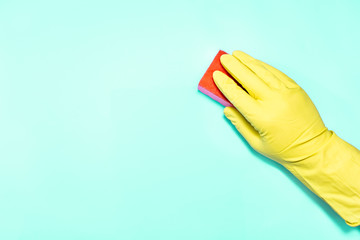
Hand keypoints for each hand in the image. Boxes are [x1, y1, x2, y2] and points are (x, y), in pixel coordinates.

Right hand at [213, 51, 331, 163]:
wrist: (313, 148)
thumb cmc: (282, 150)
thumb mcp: (256, 143)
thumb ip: (239, 124)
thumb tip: (227, 108)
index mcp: (261, 117)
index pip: (237, 95)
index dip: (225, 84)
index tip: (216, 75)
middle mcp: (273, 100)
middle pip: (248, 78)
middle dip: (234, 66)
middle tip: (224, 58)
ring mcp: (286, 92)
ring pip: (263, 71)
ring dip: (248, 62)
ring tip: (236, 54)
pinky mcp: (296, 88)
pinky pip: (277, 73)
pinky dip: (264, 66)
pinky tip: (255, 62)